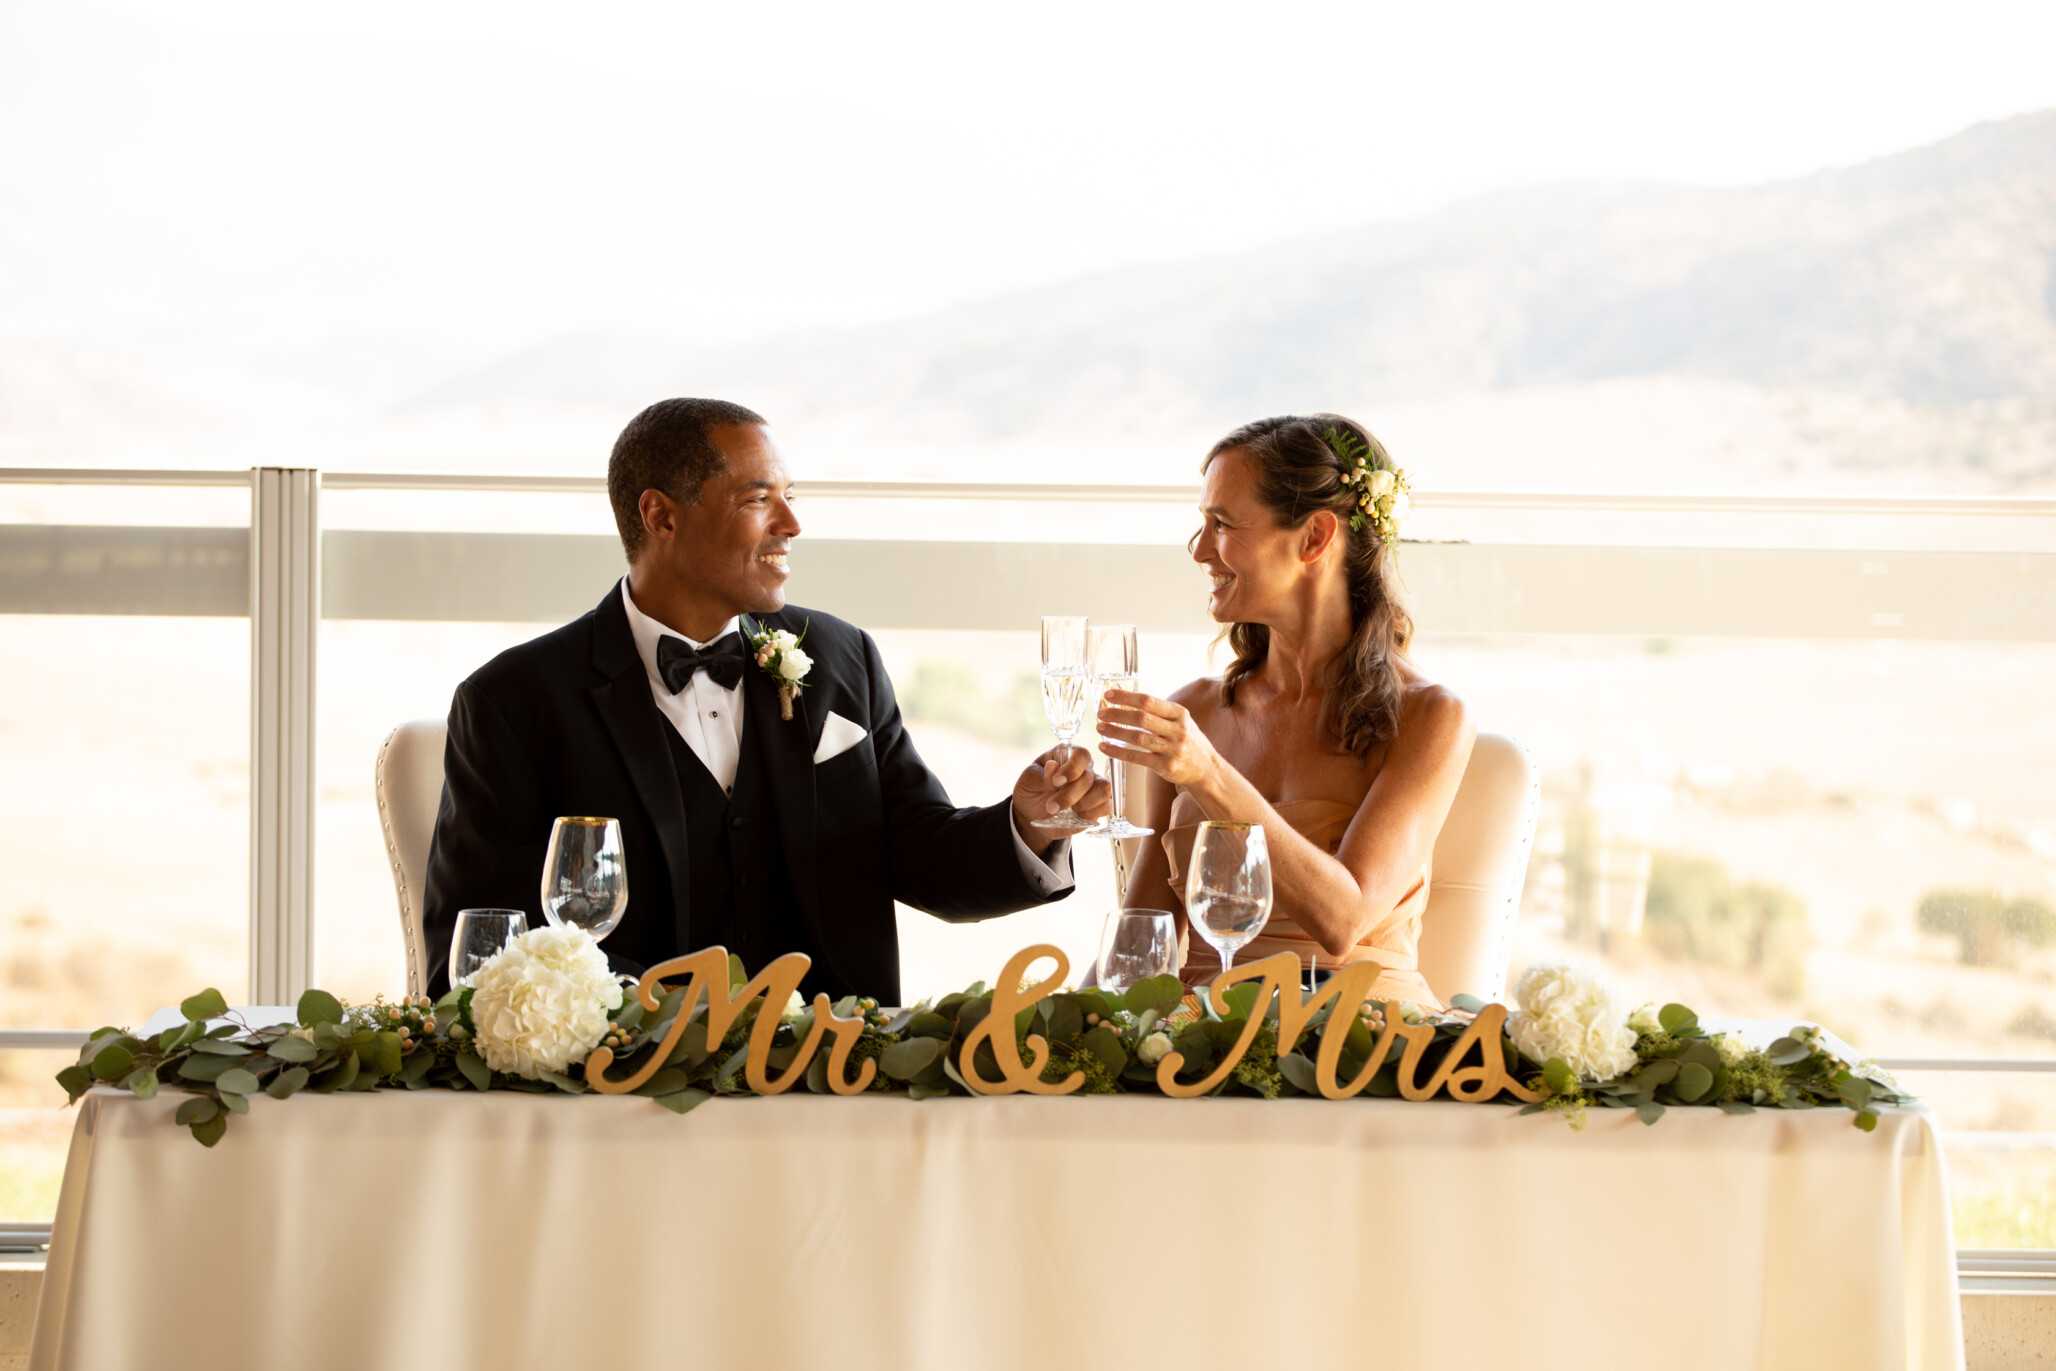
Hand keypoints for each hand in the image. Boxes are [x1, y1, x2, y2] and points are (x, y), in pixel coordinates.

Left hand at [1010, 744, 1110, 845]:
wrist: (1033, 813)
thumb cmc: (1032, 790)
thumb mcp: (1029, 780)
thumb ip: (1041, 775)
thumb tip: (1053, 766)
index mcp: (1066, 755)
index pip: (1081, 755)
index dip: (1072, 768)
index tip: (1057, 782)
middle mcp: (1084, 768)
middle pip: (1089, 777)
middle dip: (1069, 795)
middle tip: (1051, 806)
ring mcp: (1094, 786)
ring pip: (1103, 790)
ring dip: (1083, 804)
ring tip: (1064, 810)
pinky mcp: (1099, 804)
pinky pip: (1106, 807)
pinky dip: (1089, 814)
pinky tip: (1074, 816)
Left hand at [1096, 690, 1220, 789]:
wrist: (1207, 769)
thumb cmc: (1188, 741)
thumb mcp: (1180, 721)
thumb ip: (1159, 712)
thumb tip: (1126, 699)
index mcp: (1180, 714)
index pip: (1149, 701)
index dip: (1126, 697)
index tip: (1108, 695)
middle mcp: (1178, 730)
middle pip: (1142, 719)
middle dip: (1118, 714)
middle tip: (1101, 713)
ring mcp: (1173, 749)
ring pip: (1138, 738)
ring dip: (1115, 732)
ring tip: (1100, 728)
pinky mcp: (1166, 766)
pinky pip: (1138, 758)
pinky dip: (1118, 752)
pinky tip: (1105, 747)